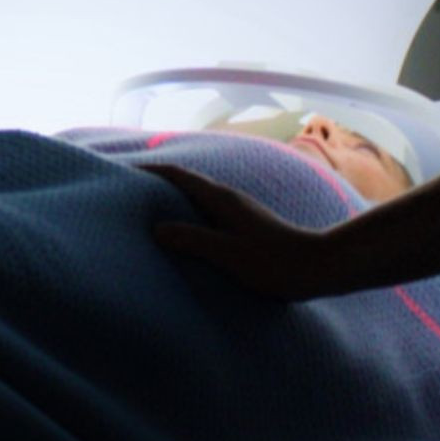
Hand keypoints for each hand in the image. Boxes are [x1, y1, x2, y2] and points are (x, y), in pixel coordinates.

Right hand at [143, 164, 345, 300]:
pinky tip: (182, 239)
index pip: (178, 175)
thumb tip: (157, 229)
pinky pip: (206, 217)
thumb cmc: (275, 263)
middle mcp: (229, 199)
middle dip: (155, 187)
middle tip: (125, 197)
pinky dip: (188, 221)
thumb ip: (193, 239)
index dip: (149, 172)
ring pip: (195, 202)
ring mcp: (238, 213)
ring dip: (172, 205)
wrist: (318, 269)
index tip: (121, 173)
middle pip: (184, 185)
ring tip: (146, 217)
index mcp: (222, 199)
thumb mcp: (228, 253)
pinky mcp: (244, 228)